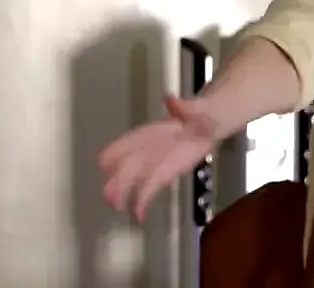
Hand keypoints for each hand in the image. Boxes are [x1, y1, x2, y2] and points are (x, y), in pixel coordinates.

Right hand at [99, 94, 219, 220]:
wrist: (209, 125)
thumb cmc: (198, 114)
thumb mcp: (194, 109)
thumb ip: (182, 106)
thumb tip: (170, 98)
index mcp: (151, 132)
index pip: (126, 142)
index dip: (115, 151)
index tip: (104, 164)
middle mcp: (147, 149)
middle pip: (125, 166)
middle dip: (116, 181)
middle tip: (110, 198)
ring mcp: (153, 164)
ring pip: (131, 180)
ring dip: (122, 193)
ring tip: (118, 208)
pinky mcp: (163, 174)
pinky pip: (148, 190)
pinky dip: (141, 202)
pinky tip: (139, 216)